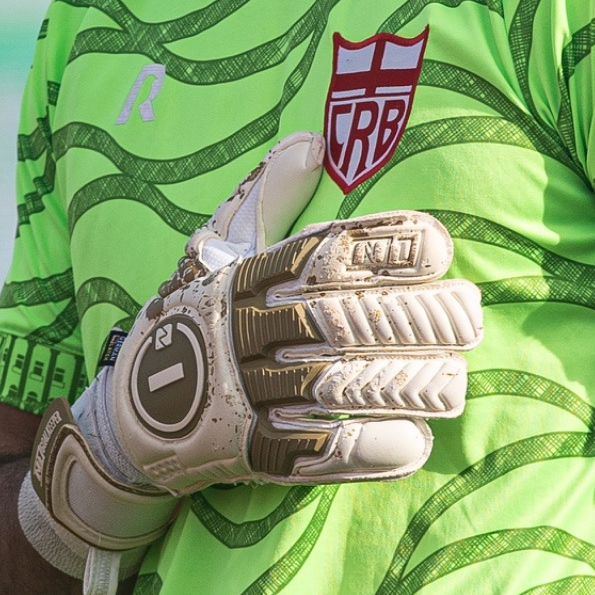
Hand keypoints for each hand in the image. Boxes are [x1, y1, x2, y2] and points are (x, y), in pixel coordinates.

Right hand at [25, 134, 481, 594]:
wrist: (125, 419)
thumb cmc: (193, 319)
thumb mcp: (215, 251)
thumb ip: (266, 199)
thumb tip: (310, 141)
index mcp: (241, 277)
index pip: (314, 255)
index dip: (376, 248)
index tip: (438, 244)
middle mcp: (239, 332)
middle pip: (331, 320)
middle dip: (403, 317)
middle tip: (469, 313)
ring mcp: (238, 395)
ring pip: (325, 386)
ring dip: (394, 385)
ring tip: (455, 381)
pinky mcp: (241, 454)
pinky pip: (305, 452)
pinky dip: (360, 451)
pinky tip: (412, 445)